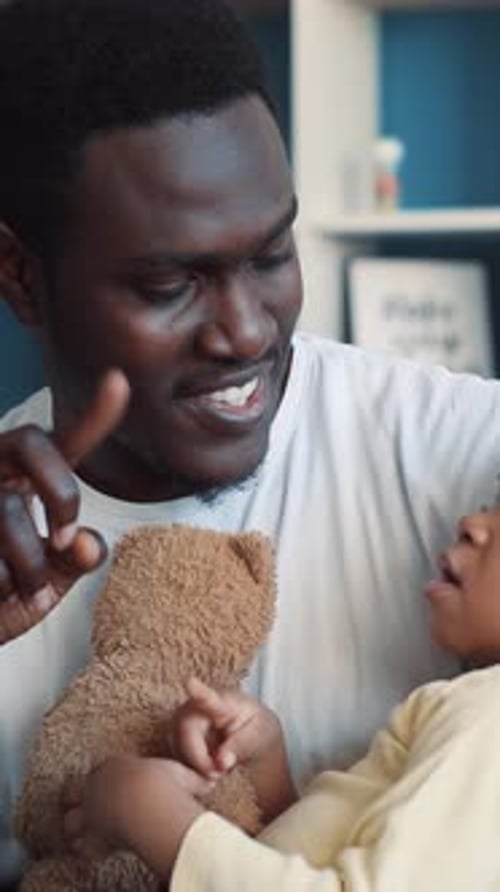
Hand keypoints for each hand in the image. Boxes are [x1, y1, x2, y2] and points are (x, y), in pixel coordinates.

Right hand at [0, 369, 128, 643]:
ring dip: (29, 567)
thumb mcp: (48, 582)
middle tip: (66, 538)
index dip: (93, 415)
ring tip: (24, 592)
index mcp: (22, 481)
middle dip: (61, 490)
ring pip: (9, 509)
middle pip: (32, 442)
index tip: (119, 380)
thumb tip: (89, 542)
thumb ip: (75, 560)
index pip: (62, 443)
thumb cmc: (3, 599)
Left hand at [65, 755, 208, 878]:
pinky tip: (96, 853)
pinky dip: (87, 850)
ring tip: (85, 835)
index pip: (101, 769)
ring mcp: (90, 812)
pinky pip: (81, 847)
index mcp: (114, 766)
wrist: (149, 804)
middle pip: (73, 792)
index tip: (115, 787)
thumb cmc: (166, 785)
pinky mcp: (91, 838)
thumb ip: (192, 779)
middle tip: (91, 809)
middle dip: (78, 800)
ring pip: (69, 822)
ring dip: (77, 827)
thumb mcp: (183, 776)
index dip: (105, 779)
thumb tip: (209, 782)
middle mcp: (96, 787)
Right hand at [171, 678, 294, 819]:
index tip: (191, 683)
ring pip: (175, 746)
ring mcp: (182, 721)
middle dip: (198, 758)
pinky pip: (173, 756)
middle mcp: (196, 706)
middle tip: (217, 775)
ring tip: (215, 773)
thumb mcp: (260, 736)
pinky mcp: (175, 737)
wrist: (250, 737)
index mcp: (223, 701)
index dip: (199, 692)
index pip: (209, 697)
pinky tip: (203, 773)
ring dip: (193, 766)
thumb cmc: (257, 730)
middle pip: (184, 731)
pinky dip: (188, 769)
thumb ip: (242, 745)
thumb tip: (221, 762)